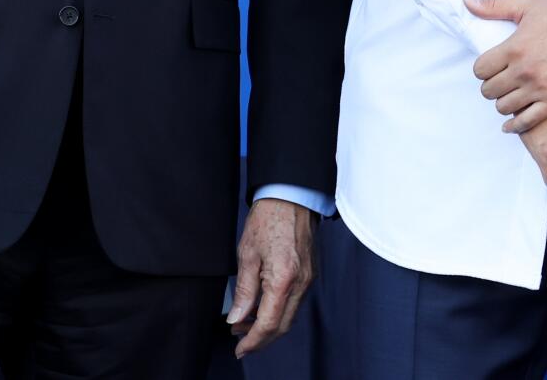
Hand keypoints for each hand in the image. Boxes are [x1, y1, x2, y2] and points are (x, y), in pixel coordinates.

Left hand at [229, 198, 317, 357]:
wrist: (291, 196)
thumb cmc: (268, 219)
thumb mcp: (247, 255)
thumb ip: (243, 291)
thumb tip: (236, 318)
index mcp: (283, 279)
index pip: (268, 324)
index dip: (252, 342)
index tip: (239, 350)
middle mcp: (301, 283)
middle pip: (282, 326)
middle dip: (260, 339)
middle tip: (239, 341)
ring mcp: (308, 279)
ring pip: (289, 316)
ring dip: (268, 325)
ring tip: (245, 324)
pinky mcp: (310, 273)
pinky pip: (295, 302)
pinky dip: (278, 311)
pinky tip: (262, 307)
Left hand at [468, 0, 546, 132]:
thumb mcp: (528, 3)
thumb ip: (494, 5)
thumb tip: (467, 2)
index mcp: (514, 48)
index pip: (480, 70)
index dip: (482, 69)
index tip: (490, 67)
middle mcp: (524, 71)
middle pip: (489, 91)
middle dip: (490, 86)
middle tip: (499, 82)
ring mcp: (540, 88)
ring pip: (504, 107)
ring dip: (502, 103)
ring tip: (509, 96)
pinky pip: (527, 122)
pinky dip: (515, 126)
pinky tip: (511, 124)